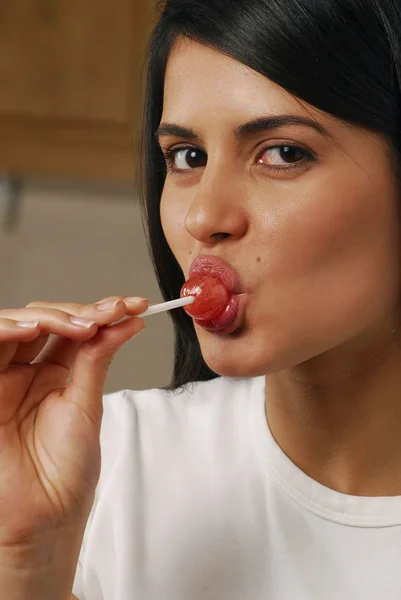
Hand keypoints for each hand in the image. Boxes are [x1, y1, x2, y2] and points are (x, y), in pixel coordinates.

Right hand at [0, 295, 147, 547]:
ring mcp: (5, 378)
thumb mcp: (87, 406)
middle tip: (108, 314)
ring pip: (15, 324)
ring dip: (48, 315)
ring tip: (81, 324)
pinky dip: (8, 329)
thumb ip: (96, 360)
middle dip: (79, 311)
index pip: (74, 328)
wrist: (44, 517)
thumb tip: (124, 323)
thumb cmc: (66, 473)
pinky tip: (34, 328)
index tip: (132, 307)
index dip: (102, 312)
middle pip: (45, 318)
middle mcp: (29, 371)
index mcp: (57, 375)